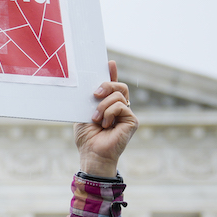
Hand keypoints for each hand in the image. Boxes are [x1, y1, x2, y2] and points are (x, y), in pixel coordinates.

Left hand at [73, 60, 136, 176]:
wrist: (92, 153)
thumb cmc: (87, 137)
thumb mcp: (84, 113)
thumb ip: (89, 100)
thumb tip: (91, 85)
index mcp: (108, 105)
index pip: (113, 86)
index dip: (112, 73)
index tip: (109, 63)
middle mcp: (120, 108)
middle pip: (119, 86)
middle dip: (107, 85)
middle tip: (95, 93)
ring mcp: (127, 114)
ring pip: (119, 95)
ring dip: (103, 105)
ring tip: (96, 119)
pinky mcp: (132, 121)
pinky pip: (122, 106)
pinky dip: (109, 113)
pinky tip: (105, 124)